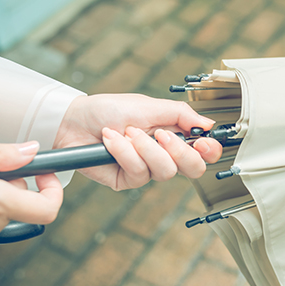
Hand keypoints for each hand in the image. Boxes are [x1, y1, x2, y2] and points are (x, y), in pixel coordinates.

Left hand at [53, 94, 222, 189]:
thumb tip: (209, 124)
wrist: (75, 120)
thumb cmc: (109, 109)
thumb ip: (182, 114)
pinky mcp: (128, 180)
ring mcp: (147, 169)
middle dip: (180, 152)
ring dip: (145, 148)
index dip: (209, 150)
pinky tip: (111, 140)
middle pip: (193, 169)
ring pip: (165, 171)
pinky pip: (138, 173)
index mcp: (173, 136)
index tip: (202, 141)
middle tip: (162, 135)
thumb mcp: (149, 105)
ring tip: (128, 132)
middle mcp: (164, 155)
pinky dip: (124, 152)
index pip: (204, 152)